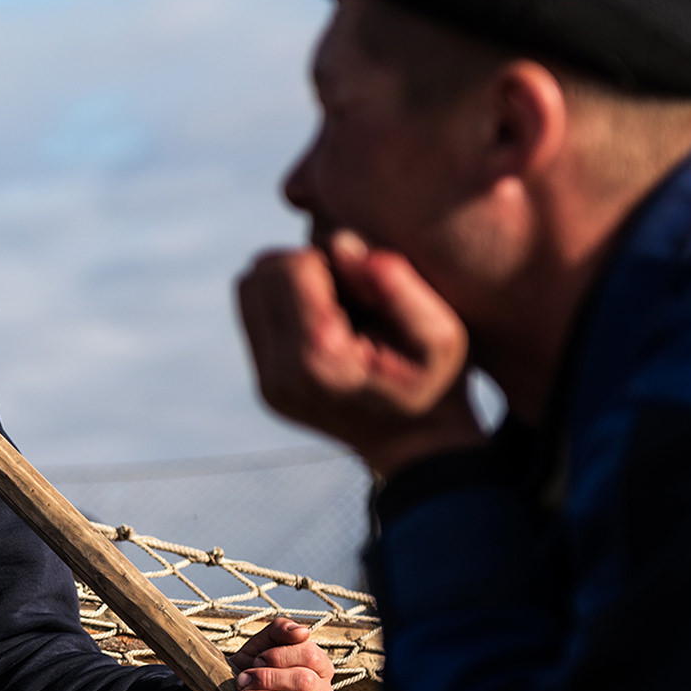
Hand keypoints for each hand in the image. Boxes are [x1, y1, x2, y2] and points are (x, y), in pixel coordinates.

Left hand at [220, 617, 336, 690]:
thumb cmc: (250, 680)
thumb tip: (303, 631)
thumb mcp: (256, 649)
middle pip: (305, 679)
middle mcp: (324, 689)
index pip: (310, 653)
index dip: (280, 655)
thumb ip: (277, 632)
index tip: (254, 660)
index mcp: (316, 665)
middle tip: (241, 682)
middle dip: (268, 678)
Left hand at [236, 230, 485, 475]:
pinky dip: (286, 304)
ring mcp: (268, 384)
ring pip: (249, 291)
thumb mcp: (440, 332)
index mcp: (319, 357)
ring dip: (289, 282)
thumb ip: (393, 279)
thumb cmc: (436, 382)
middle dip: (302, 266)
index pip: (290, 266)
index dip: (329, 256)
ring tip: (340, 305)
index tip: (366, 281)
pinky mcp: (265, 386)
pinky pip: (255, 315)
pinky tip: (329, 321)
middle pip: (260, 275)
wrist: (420, 448)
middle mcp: (280, 374)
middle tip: (351, 290)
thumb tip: (336, 242)